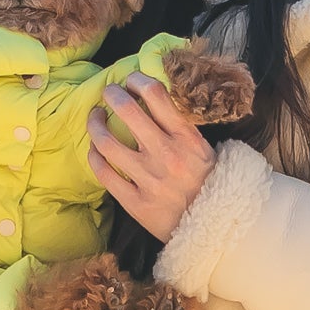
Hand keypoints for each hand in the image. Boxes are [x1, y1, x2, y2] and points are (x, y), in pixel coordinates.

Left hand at [84, 70, 216, 242]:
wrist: (214, 228)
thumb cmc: (208, 183)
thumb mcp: (204, 149)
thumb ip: (180, 127)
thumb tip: (153, 98)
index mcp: (186, 138)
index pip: (155, 94)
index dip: (138, 80)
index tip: (131, 80)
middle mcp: (166, 155)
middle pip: (127, 111)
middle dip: (112, 95)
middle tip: (109, 93)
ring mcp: (149, 180)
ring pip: (107, 142)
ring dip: (95, 124)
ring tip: (95, 117)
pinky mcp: (135, 203)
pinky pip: (104, 173)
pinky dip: (94, 155)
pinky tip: (95, 148)